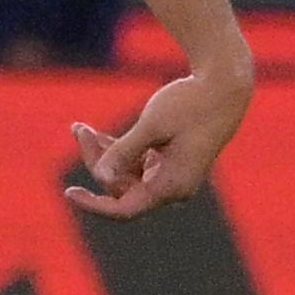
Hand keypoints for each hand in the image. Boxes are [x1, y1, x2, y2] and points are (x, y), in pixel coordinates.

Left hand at [66, 65, 251, 221]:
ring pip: (127, 174)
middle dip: (97, 160)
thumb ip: (124, 152)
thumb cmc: (190, 104)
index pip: (124, 209)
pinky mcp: (171, 161)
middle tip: (78, 128)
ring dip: (104, 152)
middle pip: (121, 186)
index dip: (94, 204)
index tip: (69, 192)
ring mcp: (172, 175)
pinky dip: (119, 149)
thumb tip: (100, 178)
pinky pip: (137, 163)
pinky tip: (96, 133)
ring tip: (80, 128)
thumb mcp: (152, 125)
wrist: (224, 86)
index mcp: (171, 186)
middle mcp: (173, 188)